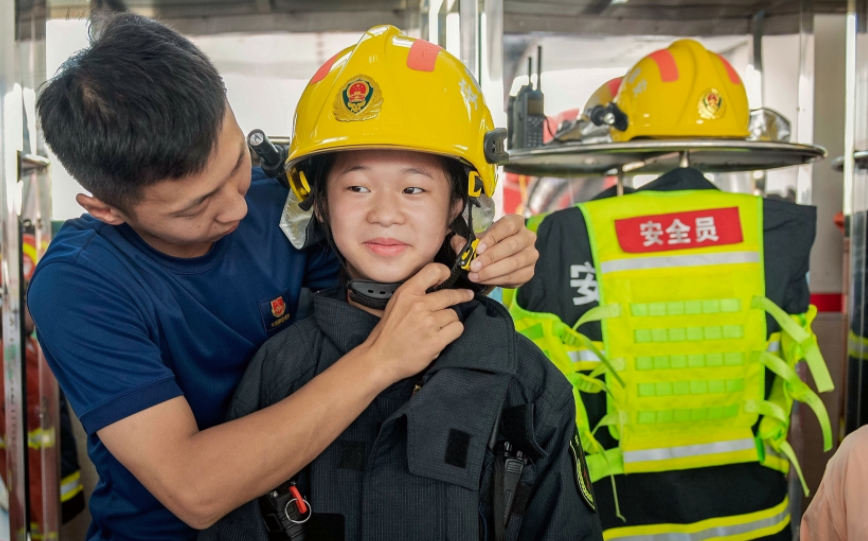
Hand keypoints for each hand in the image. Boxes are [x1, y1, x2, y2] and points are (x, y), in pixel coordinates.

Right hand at [363, 263, 472, 383]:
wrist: (380, 358)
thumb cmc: (389, 332)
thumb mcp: (396, 303)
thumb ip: (415, 293)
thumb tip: (439, 284)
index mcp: (407, 293)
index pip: (433, 270)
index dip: (445, 273)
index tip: (448, 278)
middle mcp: (418, 305)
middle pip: (450, 295)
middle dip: (461, 296)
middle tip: (467, 296)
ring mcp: (428, 323)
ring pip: (454, 315)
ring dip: (450, 321)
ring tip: (438, 328)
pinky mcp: (436, 340)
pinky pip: (457, 329)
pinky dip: (452, 333)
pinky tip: (442, 336)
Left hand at [450, 214, 537, 287]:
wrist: (496, 258)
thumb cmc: (485, 243)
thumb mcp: (473, 238)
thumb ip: (464, 240)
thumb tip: (461, 248)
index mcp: (516, 222)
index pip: (507, 226)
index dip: (492, 238)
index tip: (477, 249)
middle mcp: (528, 237)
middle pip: (511, 246)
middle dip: (490, 258)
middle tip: (474, 266)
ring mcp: (531, 255)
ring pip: (514, 263)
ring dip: (492, 271)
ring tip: (475, 276)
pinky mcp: (530, 271)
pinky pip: (514, 277)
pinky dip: (497, 280)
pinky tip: (484, 280)